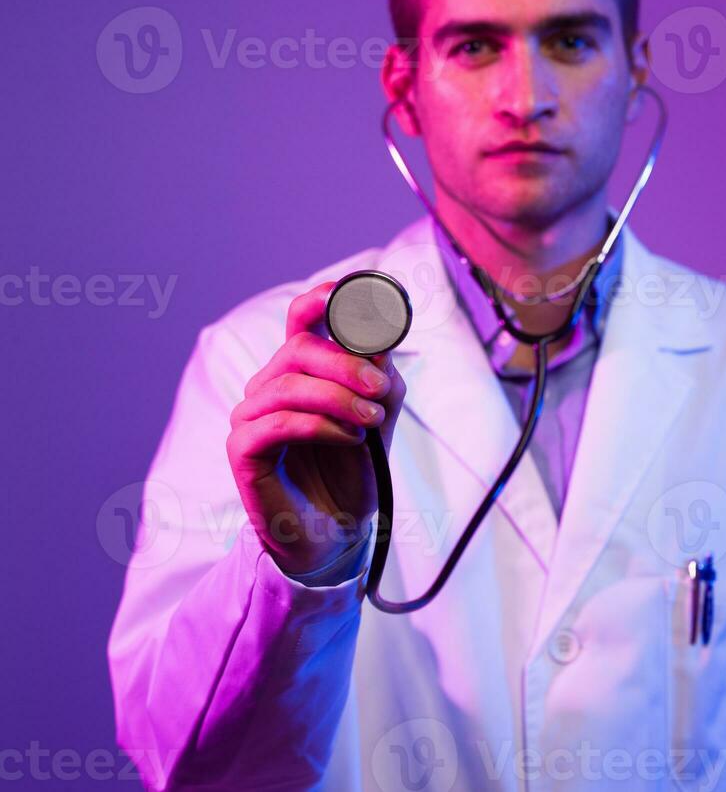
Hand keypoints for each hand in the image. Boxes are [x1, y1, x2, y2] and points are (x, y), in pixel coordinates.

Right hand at [226, 281, 406, 574]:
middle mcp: (269, 385)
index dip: (325, 299)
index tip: (358, 296)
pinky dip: (321, 426)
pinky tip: (349, 439)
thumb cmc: (352, 468)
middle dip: (345, 363)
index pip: (301, 318)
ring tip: (371, 423)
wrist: (336, 530)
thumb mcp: (378, 415)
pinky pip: (280, 423)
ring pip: (290, 384)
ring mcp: (250, 415)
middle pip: (299, 347)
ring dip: (339, 398)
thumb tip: (380, 343)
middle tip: (379, 387)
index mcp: (298, 368)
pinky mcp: (242, 449)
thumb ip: (379, 377)